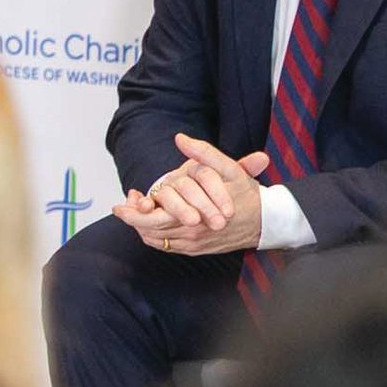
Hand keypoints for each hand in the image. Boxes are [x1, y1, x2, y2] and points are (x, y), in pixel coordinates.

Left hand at [113, 132, 271, 254]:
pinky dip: (156, 237)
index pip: (158, 218)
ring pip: (160, 239)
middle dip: (134, 221)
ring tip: (128, 213)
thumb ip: (204, 153)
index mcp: (197, 213)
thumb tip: (180, 138)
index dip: (136, 213)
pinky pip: (170, 246)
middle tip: (119, 209)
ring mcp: (196, 242)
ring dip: (142, 228)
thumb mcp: (229, 169)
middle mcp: (194, 231)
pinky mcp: (198, 249)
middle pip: (154, 230)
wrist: (268, 222)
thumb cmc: (246, 194)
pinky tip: (146, 226)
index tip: (120, 204)